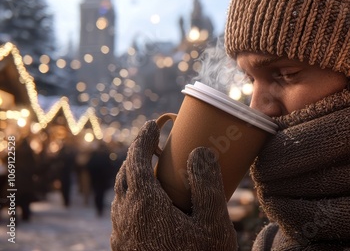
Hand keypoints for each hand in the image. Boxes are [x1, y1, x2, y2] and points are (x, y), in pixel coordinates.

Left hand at [110, 120, 237, 250]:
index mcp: (143, 204)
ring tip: (154, 173)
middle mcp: (125, 217)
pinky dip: (135, 199)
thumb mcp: (213, 224)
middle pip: (125, 175)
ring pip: (122, 196)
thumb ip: (207, 186)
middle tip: (154, 146)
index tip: (151, 125)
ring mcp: (122, 235)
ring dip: (135, 178)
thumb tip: (199, 151)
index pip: (136, 160)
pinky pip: (124, 214)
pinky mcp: (124, 249)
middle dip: (138, 156)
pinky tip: (152, 207)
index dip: (143, 139)